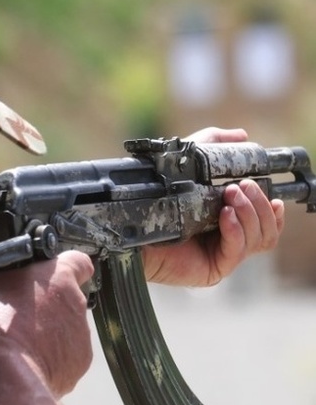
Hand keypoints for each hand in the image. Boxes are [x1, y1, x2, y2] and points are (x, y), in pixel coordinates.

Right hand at [0, 250, 93, 396]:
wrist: (4, 370)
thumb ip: (5, 272)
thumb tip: (1, 272)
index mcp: (59, 276)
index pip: (78, 261)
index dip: (67, 268)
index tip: (54, 277)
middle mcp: (76, 302)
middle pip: (68, 297)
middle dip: (50, 304)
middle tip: (24, 314)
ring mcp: (81, 334)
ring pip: (67, 327)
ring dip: (50, 331)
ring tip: (23, 341)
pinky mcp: (79, 362)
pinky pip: (67, 354)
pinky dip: (53, 356)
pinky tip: (31, 359)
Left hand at [143, 127, 285, 285]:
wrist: (130, 226)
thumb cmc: (156, 198)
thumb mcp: (189, 163)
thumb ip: (214, 146)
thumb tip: (242, 136)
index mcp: (228, 220)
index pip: (266, 221)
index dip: (273, 210)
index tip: (274, 194)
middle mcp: (229, 239)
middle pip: (267, 229)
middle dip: (259, 204)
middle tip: (241, 187)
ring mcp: (223, 254)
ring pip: (259, 239)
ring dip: (250, 214)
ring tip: (231, 197)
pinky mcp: (214, 267)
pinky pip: (237, 250)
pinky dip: (236, 230)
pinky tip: (225, 216)